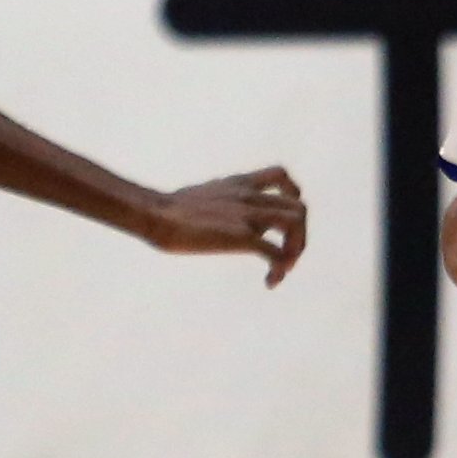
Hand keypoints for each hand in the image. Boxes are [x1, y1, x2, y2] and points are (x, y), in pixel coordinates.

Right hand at [138, 168, 308, 286]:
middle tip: (284, 255)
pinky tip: (270, 282)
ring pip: (296, 222)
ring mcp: (248, 215)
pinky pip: (278, 253)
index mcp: (239, 183)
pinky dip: (281, 269)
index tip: (281, 220)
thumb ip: (214, 200)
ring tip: (283, 268)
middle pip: (298, 207)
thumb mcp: (199, 196)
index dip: (292, 196)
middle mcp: (249, 196)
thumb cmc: (165, 211)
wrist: (156, 215)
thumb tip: (205, 212)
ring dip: (297, 248)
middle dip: (300, 234)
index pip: (281, 176)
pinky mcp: (242, 236)